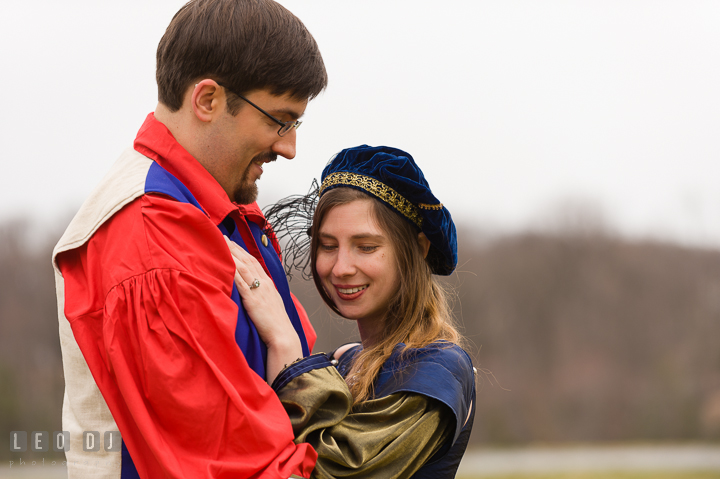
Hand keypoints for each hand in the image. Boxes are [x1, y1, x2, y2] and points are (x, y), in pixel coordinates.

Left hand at [224, 236, 301, 383]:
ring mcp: (259, 290)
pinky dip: (232, 271)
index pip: (254, 262)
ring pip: (243, 267)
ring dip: (232, 254)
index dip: (242, 251)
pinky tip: (224, 264)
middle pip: (247, 260)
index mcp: (269, 284)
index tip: (233, 243)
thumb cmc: (277, 324)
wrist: (282, 335)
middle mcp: (264, 283)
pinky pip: (240, 282)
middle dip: (235, 248)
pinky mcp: (252, 299)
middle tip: (223, 237)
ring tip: (221, 245)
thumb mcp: (272, 304)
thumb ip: (263, 295)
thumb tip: (255, 292)